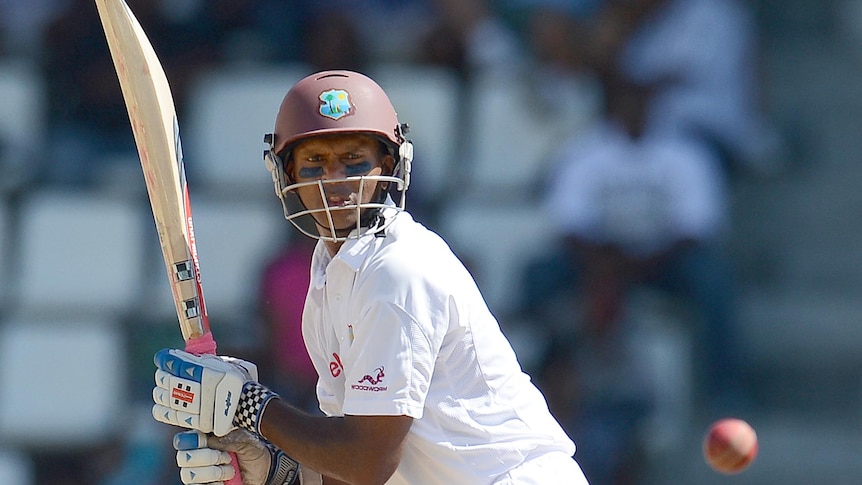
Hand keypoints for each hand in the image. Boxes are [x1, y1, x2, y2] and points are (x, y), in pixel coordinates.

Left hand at [153, 348, 275, 435]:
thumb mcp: (226, 363)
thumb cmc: (238, 381)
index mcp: (210, 373)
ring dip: (161, 394)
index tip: (162, 357)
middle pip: (173, 382)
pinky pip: (176, 416)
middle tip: (161, 374)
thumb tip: (185, 357)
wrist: (251, 406)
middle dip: (163, 377)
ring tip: (160, 390)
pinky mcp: (199, 422)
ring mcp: (201, 408)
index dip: (167, 360)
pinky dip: (164, 411)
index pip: (180, 365)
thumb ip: (207, 360)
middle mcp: (204, 390)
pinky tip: (159, 406)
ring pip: (172, 399)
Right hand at [174, 430, 298, 484]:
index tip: (205, 441)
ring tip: (230, 470)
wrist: (264, 470)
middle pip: (183, 458)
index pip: (183, 439)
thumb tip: (213, 439)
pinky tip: (225, 481)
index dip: (192, 440)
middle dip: (206, 457)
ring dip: (212, 472)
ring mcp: (199, 474)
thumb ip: (229, 437)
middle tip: (226, 457)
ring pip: (189, 474)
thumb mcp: (246, 440)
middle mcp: (197, 456)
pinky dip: (214, 484)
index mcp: (204, 440)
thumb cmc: (252, 452)